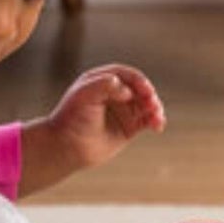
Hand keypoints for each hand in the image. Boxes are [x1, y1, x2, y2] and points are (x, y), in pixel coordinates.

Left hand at [45, 63, 165, 171]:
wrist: (66, 147)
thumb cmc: (71, 119)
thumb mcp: (83, 96)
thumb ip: (103, 86)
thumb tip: (127, 90)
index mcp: (103, 80)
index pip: (127, 75)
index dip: (138, 81)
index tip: (144, 91)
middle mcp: (115, 93)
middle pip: (140, 89)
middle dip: (149, 95)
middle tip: (151, 105)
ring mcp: (124, 110)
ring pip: (147, 104)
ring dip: (155, 109)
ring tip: (156, 118)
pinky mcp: (130, 127)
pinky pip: (148, 121)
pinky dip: (155, 121)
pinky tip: (157, 126)